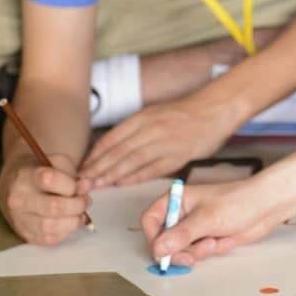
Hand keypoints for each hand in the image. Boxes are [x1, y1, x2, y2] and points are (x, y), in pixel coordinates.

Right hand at [0, 152, 93, 244]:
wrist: (16, 187)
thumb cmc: (42, 173)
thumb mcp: (56, 163)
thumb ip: (73, 174)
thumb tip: (88, 186)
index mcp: (25, 176)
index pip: (50, 179)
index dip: (71, 184)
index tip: (77, 184)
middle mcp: (18, 199)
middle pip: (53, 207)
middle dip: (78, 204)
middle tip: (85, 200)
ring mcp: (19, 220)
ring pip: (51, 226)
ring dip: (74, 220)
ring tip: (80, 212)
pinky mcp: (26, 235)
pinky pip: (50, 238)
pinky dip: (66, 231)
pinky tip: (70, 220)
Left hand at [80, 96, 236, 186]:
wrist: (214, 110)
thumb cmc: (184, 113)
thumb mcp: (155, 113)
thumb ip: (135, 130)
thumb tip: (111, 149)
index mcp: (143, 117)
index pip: (111, 139)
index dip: (94, 156)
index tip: (82, 169)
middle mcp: (151, 128)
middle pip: (118, 151)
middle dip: (97, 169)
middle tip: (81, 183)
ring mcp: (165, 142)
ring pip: (132, 161)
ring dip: (111, 175)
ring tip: (97, 186)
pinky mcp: (179, 154)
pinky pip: (153, 168)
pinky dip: (136, 177)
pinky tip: (123, 183)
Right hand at [142, 179, 278, 267]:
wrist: (265, 206)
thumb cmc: (238, 200)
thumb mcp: (206, 219)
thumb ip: (180, 235)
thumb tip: (158, 248)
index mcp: (177, 199)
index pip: (151, 221)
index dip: (154, 238)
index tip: (164, 251)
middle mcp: (183, 213)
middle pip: (164, 241)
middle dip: (181, 251)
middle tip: (192, 256)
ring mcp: (195, 226)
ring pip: (183, 250)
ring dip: (200, 251)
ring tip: (216, 241)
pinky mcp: (207, 237)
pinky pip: (199, 253)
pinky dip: (212, 250)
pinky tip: (225, 239)